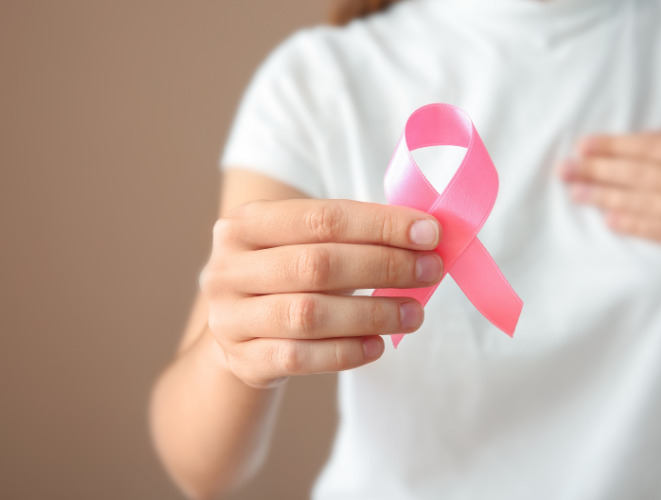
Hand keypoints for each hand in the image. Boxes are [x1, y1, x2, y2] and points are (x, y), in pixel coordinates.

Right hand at [199, 199, 442, 387]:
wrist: (236, 333)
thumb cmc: (287, 277)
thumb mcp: (305, 245)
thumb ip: (353, 236)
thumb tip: (426, 234)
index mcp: (246, 223)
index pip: (322, 217)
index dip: (380, 224)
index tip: (429, 233)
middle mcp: (229, 268)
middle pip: (317, 264)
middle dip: (384, 266)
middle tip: (431, 271)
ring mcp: (230, 318)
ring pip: (310, 315)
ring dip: (373, 313)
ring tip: (415, 314)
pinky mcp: (242, 360)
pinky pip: (301, 358)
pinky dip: (346, 352)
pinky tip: (378, 346)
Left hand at [561, 128, 660, 272]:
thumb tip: (635, 138)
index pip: (650, 148)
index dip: (614, 146)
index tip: (582, 147)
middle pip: (642, 173)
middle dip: (599, 170)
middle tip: (566, 169)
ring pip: (646, 202)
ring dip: (606, 197)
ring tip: (576, 193)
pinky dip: (634, 225)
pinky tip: (609, 221)